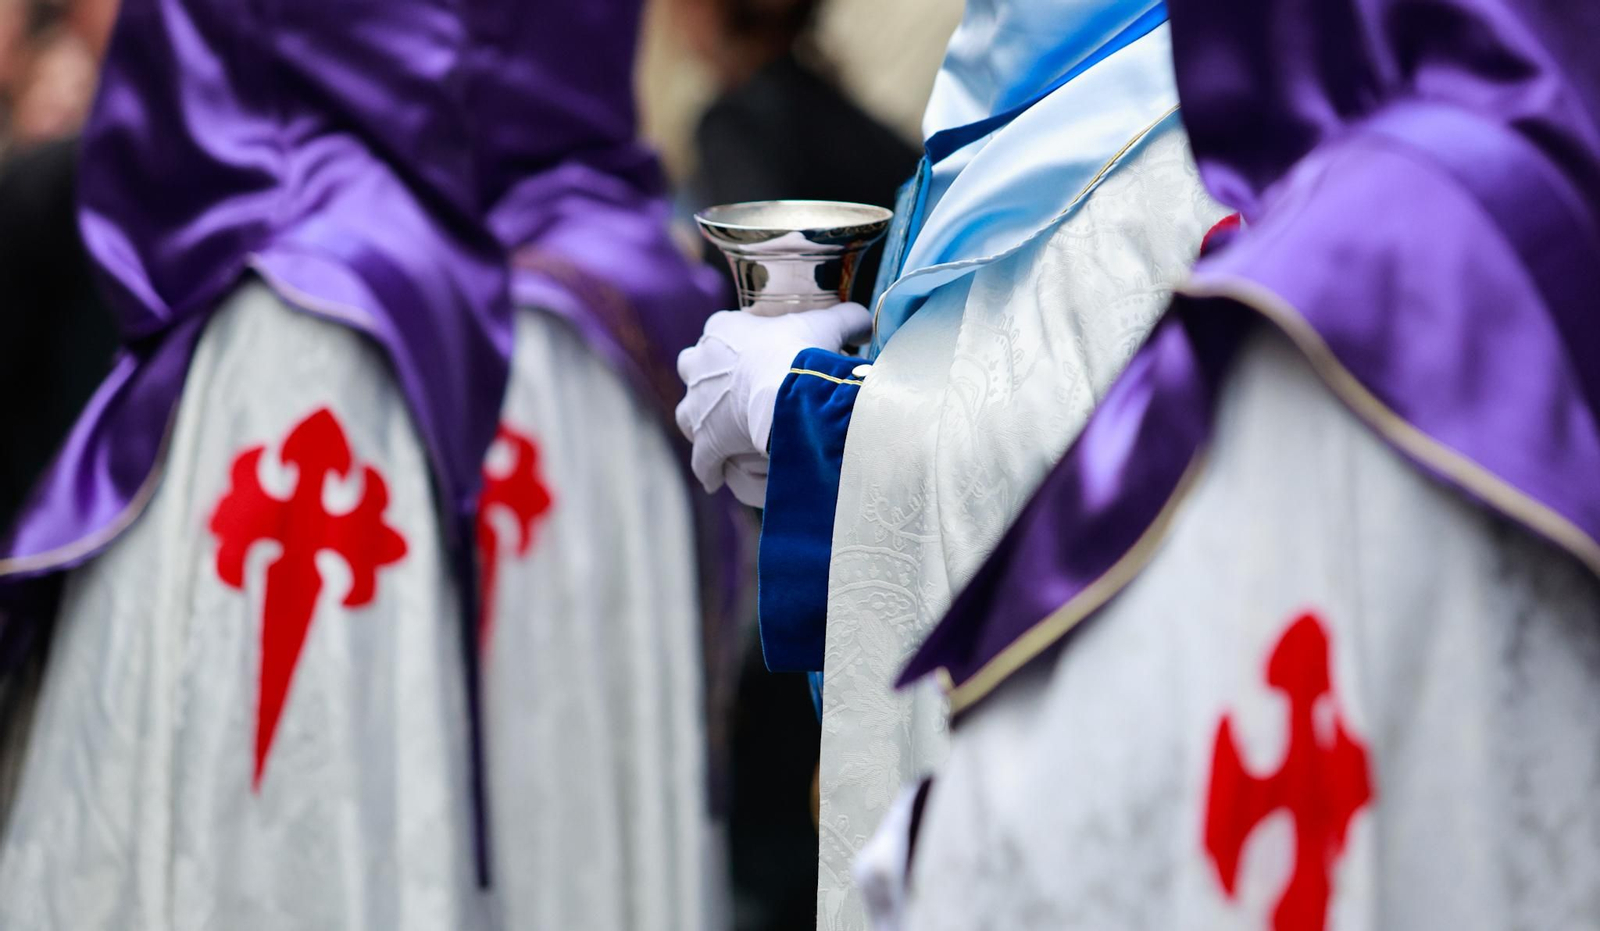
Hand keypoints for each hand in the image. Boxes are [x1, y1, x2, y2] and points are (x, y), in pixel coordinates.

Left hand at [675, 303, 871, 504]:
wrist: (786, 391)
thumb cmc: (801, 352)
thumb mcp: (827, 326)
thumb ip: (846, 320)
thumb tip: (865, 322)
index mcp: (722, 330)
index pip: (721, 331)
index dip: (737, 345)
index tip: (754, 355)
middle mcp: (699, 363)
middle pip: (692, 368)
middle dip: (706, 379)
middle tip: (730, 391)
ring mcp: (697, 403)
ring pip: (687, 412)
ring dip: (700, 420)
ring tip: (719, 432)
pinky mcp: (705, 439)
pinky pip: (702, 458)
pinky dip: (708, 468)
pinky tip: (715, 479)